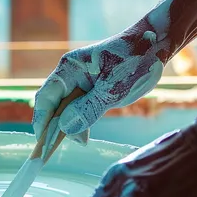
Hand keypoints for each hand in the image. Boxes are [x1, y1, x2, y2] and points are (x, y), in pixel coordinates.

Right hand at [32, 0, 176, 144]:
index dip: (41, 122)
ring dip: (67, 125)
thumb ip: (88, 109)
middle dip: (53, 128)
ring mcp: (80, 79)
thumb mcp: (113, 90)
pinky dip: (79, 119)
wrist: (155, 43)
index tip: (42, 146)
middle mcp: (69, 72)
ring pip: (65, 106)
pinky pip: (77, 105)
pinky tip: (84, 134)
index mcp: (69, 68)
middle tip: (53, 152)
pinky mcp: (91, 85)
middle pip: (52, 104)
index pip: (45, 98)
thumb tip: (65, 129)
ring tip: (76, 143)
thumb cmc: (135, 62)